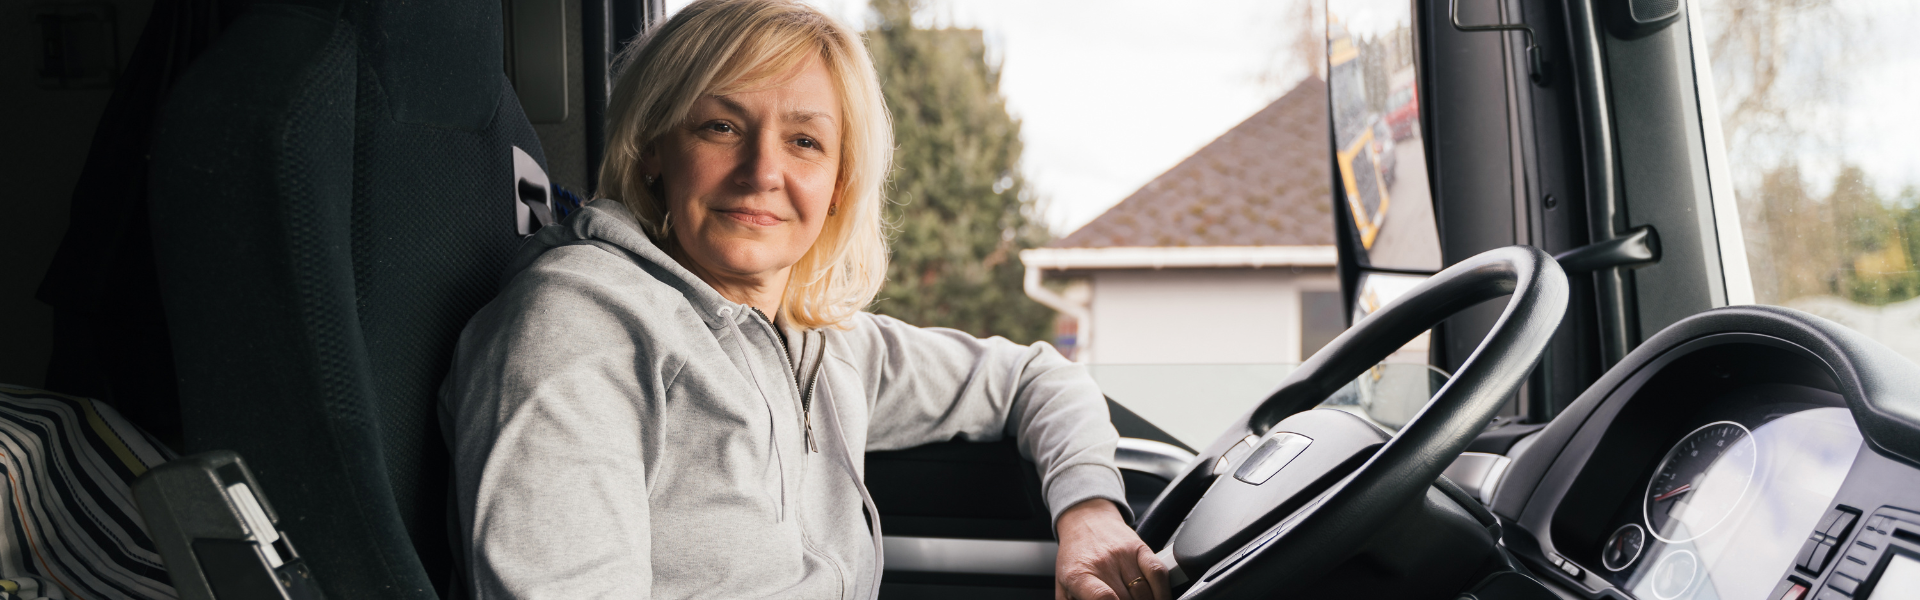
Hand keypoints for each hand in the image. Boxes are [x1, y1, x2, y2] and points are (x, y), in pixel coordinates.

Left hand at [1053, 499, 1169, 599]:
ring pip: (1145, 594)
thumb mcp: (1064, 587)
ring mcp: (1123, 554)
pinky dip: (1163, 593)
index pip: (1102, 599)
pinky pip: (1159, 574)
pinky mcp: (1141, 547)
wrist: (1085, 520)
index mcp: (1078, 575)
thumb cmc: (1075, 558)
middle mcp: (1102, 563)